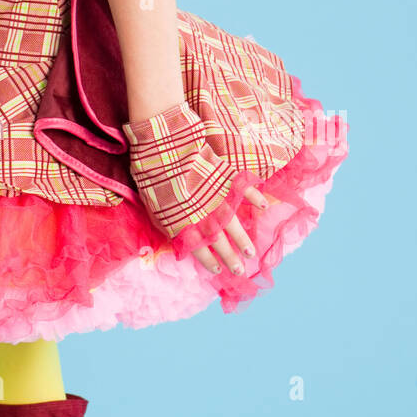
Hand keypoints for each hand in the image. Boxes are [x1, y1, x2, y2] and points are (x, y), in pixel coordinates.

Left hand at [124, 101, 274, 276]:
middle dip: (230, 257)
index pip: (200, 248)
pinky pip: (244, 190)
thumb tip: (180, 239)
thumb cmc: (153, 176)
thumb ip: (169, 224)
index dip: (209, 260)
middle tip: (239, 271)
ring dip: (243, 239)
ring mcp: (217, 198)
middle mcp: (205, 215)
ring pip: (233, 223)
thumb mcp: (154, 206)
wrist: (166, 145)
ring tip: (250, 252)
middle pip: (220, 242)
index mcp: (186, 224)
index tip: (217, 270)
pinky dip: (255, 198)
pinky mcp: (225, 178)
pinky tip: (262, 207)